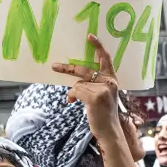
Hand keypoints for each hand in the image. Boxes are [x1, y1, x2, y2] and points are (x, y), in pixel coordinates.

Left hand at [52, 34, 123, 152]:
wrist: (110, 131)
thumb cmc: (104, 114)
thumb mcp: (104, 96)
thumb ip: (94, 85)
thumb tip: (74, 83)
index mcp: (112, 79)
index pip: (106, 59)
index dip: (98, 46)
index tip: (90, 36)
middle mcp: (109, 82)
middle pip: (84, 70)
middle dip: (67, 69)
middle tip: (54, 66)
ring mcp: (103, 89)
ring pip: (78, 84)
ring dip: (73, 92)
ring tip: (73, 100)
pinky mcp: (95, 97)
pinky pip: (75, 91)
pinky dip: (71, 96)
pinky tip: (72, 102)